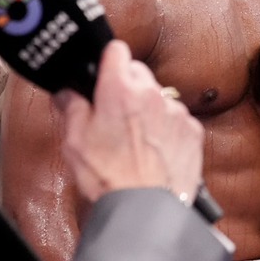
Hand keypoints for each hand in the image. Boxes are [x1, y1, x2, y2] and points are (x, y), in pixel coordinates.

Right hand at [55, 40, 202, 203]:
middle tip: (113, 114)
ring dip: (148, 109)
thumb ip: (71, 108)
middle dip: (126, 86)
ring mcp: (176, 112)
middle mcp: (152, 94)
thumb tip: (66, 92)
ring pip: (159, 97)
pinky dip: (167, 129)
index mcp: (119, 89)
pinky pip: (177, 119)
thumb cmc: (109, 179)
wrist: (145, 210)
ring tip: (134, 141)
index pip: (116, 50)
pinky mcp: (193, 131)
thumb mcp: (74, 142)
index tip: (103, 73)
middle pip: (138, 72)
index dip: (107, 61)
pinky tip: (154, 151)